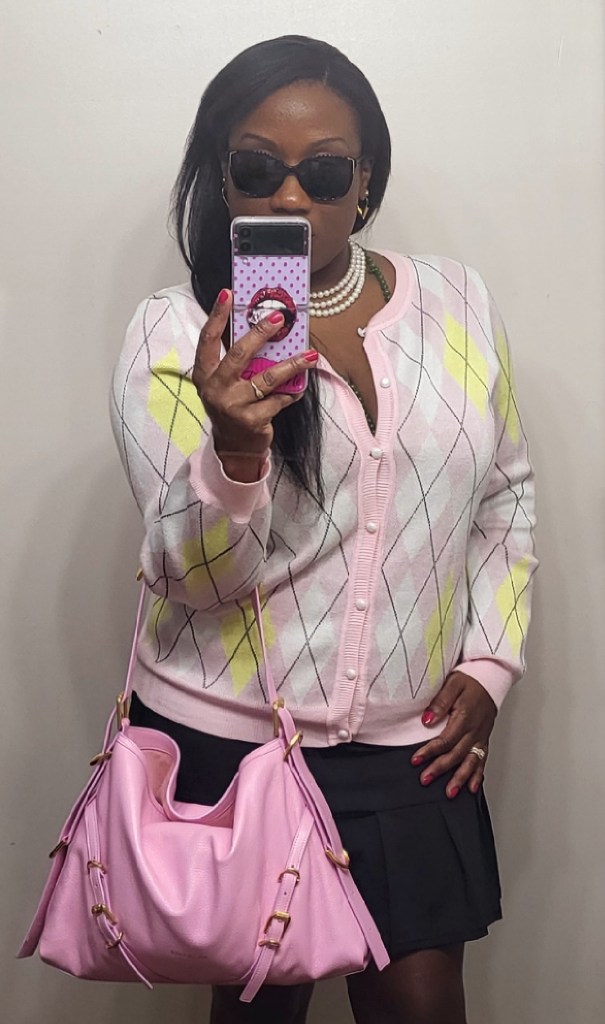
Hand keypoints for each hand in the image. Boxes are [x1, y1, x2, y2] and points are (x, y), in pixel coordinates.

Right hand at [192, 288, 317, 454]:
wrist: (235, 447)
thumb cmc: (232, 406)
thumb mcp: (226, 383)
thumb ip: (236, 360)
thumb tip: (262, 328)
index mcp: (204, 374)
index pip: (208, 339)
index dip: (217, 315)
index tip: (227, 293)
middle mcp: (215, 389)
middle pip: (239, 354)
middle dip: (260, 333)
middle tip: (278, 318)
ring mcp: (233, 406)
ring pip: (267, 378)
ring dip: (292, 365)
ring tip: (310, 355)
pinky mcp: (252, 420)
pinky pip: (279, 399)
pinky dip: (293, 391)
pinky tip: (301, 385)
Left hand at [410, 671, 496, 797]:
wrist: (492, 678)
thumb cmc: (471, 680)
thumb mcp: (453, 683)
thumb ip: (440, 702)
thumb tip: (427, 720)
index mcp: (465, 717)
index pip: (445, 739)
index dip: (430, 751)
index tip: (416, 760)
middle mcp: (475, 730)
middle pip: (456, 754)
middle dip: (440, 769)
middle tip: (425, 780)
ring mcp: (481, 736)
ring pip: (471, 761)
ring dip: (460, 778)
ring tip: (450, 793)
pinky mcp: (484, 738)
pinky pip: (483, 760)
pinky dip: (478, 775)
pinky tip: (471, 787)